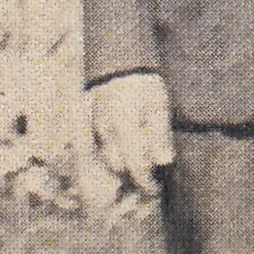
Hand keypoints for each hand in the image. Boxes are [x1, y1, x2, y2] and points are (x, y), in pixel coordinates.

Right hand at [92, 72, 173, 192]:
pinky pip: (97, 149)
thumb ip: (160, 134)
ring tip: (138, 164)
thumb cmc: (143, 85)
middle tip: (149, 178)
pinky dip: (111, 155)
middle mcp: (106, 129)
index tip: (155, 189)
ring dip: (122, 166)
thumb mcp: (158, 105)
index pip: (135, 164)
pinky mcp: (89, 126)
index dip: (146, 182)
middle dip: (132, 175)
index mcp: (125, 123)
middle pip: (118, 165)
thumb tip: (164, 162)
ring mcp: (95, 128)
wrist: (119, 64)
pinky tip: (122, 154)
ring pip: (107, 158)